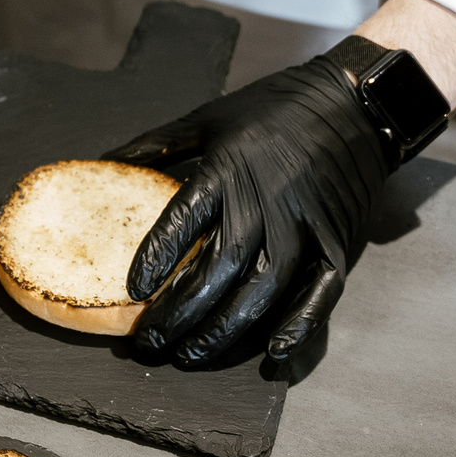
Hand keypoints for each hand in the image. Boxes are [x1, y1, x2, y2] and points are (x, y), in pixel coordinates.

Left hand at [104, 42, 399, 367]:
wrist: (351, 102)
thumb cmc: (271, 109)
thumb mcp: (207, 117)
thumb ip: (157, 145)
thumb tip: (105, 161)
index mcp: (229, 167)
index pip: (185, 219)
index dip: (157, 258)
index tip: (133, 292)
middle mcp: (266, 200)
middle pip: (220, 267)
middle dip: (180, 312)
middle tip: (148, 343)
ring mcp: (305, 224)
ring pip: (263, 288)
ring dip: (225, 328)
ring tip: (190, 354)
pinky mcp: (338, 241)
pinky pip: (321, 290)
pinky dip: (300, 324)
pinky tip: (273, 352)